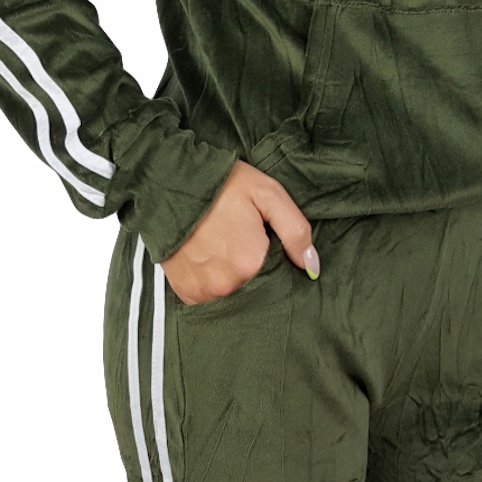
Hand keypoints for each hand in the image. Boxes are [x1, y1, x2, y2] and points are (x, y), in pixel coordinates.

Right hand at [160, 160, 318, 305]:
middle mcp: (225, 284)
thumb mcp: (268, 195)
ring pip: (231, 297)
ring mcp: (202, 290)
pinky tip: (208, 261)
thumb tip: (311, 266)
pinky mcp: (185, 291)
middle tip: (241, 245)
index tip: (265, 247)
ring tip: (223, 252)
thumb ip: (295, 232)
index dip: (275, 264)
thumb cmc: (222, 185)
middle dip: (253, 274)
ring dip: (232, 281)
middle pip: (254, 291)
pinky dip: (211, 285)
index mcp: (250, 263)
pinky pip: (207, 299)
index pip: (278, 279)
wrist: (169, 182)